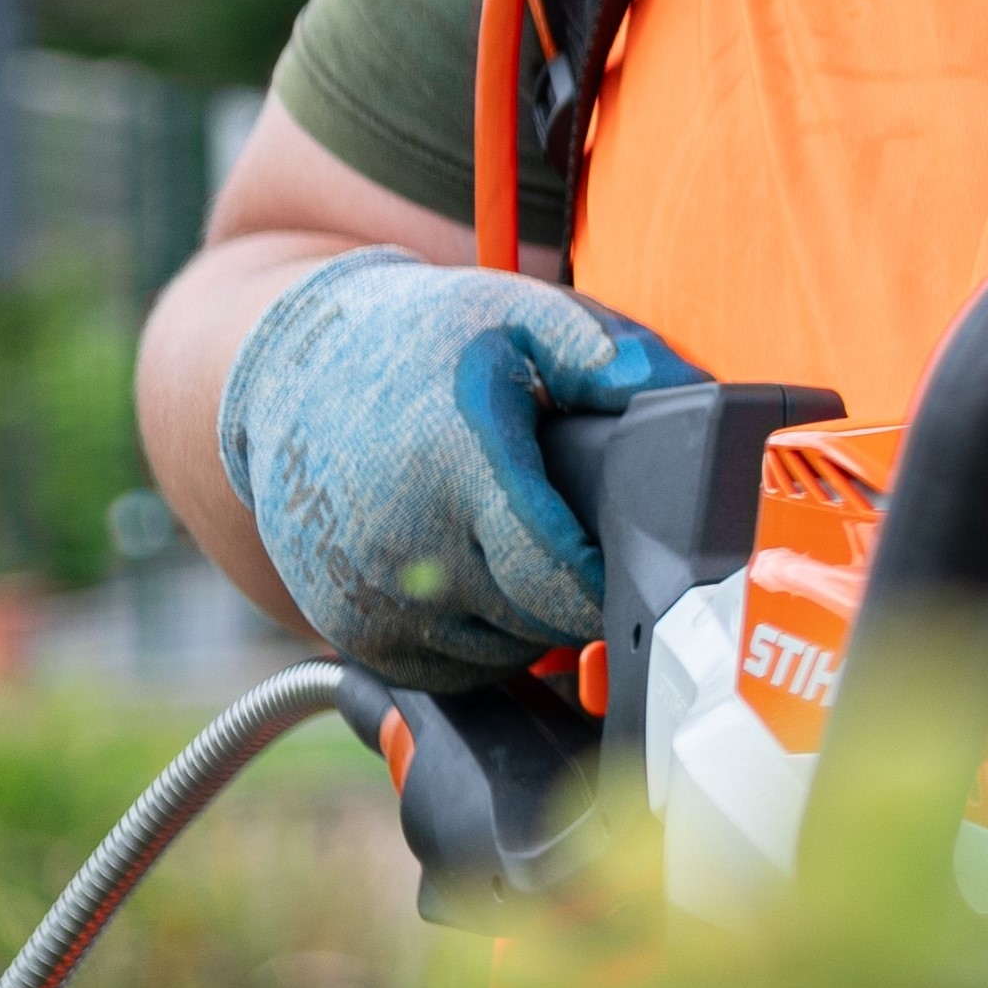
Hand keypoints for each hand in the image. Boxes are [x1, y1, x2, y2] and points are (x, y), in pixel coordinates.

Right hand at [215, 252, 694, 689]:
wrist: (293, 370)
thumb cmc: (421, 340)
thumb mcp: (519, 315)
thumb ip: (606, 356)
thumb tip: (694, 396)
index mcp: (457, 468)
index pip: (559, 580)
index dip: (610, 587)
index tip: (638, 567)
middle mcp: (402, 545)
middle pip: (537, 626)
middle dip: (581, 604)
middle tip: (595, 558)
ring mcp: (364, 595)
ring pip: (494, 659)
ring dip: (532, 631)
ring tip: (538, 566)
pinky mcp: (343, 626)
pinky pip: (444, 673)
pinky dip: (479, 647)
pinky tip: (488, 591)